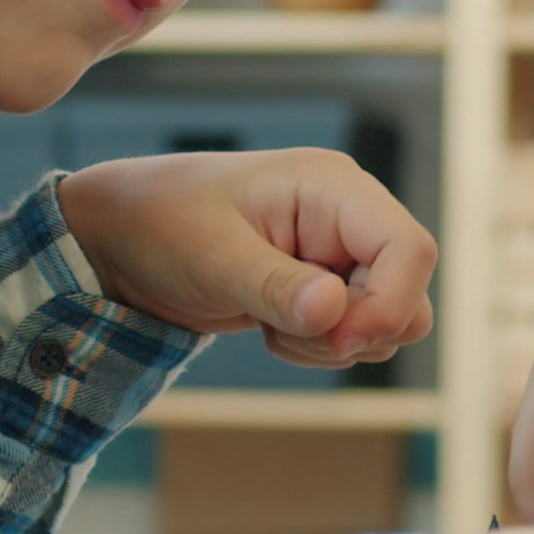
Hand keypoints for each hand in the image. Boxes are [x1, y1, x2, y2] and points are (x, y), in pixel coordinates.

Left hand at [54, 149, 431, 367]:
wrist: (122, 238)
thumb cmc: (161, 226)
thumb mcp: (212, 257)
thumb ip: (275, 286)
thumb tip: (335, 313)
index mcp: (333, 186)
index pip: (411, 249)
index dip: (389, 305)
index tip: (336, 340)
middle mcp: (350, 215)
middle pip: (409, 292)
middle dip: (356, 331)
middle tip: (285, 331)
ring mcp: (341, 251)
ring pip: (389, 321)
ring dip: (333, 344)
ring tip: (269, 324)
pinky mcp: (328, 284)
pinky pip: (357, 334)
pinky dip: (319, 347)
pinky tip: (270, 327)